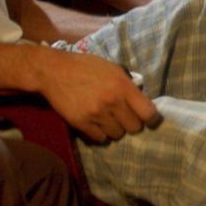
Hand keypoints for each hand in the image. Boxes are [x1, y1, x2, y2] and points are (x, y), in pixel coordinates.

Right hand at [37, 51, 159, 142]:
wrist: (53, 70)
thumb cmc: (86, 67)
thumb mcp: (113, 69)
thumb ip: (128, 85)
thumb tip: (142, 101)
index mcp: (123, 86)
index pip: (148, 113)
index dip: (152, 119)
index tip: (148, 120)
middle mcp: (112, 102)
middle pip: (134, 128)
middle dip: (131, 123)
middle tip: (123, 117)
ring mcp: (96, 114)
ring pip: (117, 134)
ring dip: (115, 129)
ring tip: (107, 119)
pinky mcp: (81, 123)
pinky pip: (100, 138)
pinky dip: (100, 133)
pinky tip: (97, 124)